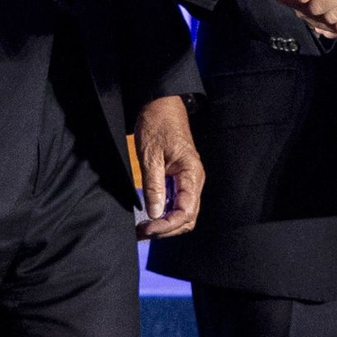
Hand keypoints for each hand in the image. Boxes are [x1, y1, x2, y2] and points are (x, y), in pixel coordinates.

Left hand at [134, 95, 203, 239]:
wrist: (162, 105)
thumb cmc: (158, 125)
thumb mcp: (151, 156)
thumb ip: (154, 186)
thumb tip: (155, 213)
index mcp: (192, 173)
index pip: (186, 211)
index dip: (167, 225)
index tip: (147, 228)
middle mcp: (195, 179)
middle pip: (188, 217)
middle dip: (167, 229)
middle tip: (141, 232)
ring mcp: (189, 179)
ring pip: (184, 213)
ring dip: (166, 224)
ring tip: (143, 226)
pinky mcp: (181, 178)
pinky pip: (178, 203)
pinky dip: (165, 214)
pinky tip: (149, 215)